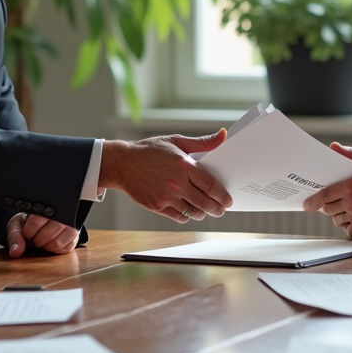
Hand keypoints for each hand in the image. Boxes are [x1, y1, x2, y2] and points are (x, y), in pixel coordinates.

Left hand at [6, 213, 78, 256]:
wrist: (40, 222)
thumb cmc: (28, 222)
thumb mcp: (17, 226)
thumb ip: (15, 237)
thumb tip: (15, 252)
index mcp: (46, 206)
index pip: (37, 221)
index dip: (28, 231)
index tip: (27, 231)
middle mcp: (62, 214)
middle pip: (48, 234)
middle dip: (37, 240)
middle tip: (36, 235)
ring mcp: (71, 225)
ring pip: (57, 243)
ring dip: (47, 246)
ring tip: (44, 239)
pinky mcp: (75, 237)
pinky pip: (65, 249)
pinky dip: (56, 250)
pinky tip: (52, 242)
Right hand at [99, 130, 232, 222]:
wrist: (123, 163)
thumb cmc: (150, 151)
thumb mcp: (176, 141)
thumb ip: (202, 142)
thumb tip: (223, 135)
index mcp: (184, 166)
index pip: (211, 185)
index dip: (222, 195)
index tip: (228, 200)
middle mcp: (176, 183)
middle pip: (205, 202)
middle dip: (217, 208)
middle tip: (221, 209)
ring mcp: (166, 197)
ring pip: (193, 212)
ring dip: (203, 213)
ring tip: (206, 210)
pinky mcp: (157, 206)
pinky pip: (179, 217)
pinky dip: (187, 216)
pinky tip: (189, 210)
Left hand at [302, 164, 351, 234]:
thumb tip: (333, 147)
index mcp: (351, 186)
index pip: (325, 195)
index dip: (314, 200)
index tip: (307, 204)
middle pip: (329, 209)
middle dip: (327, 205)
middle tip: (329, 201)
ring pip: (338, 220)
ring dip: (338, 214)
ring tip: (344, 207)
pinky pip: (350, 229)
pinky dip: (349, 225)